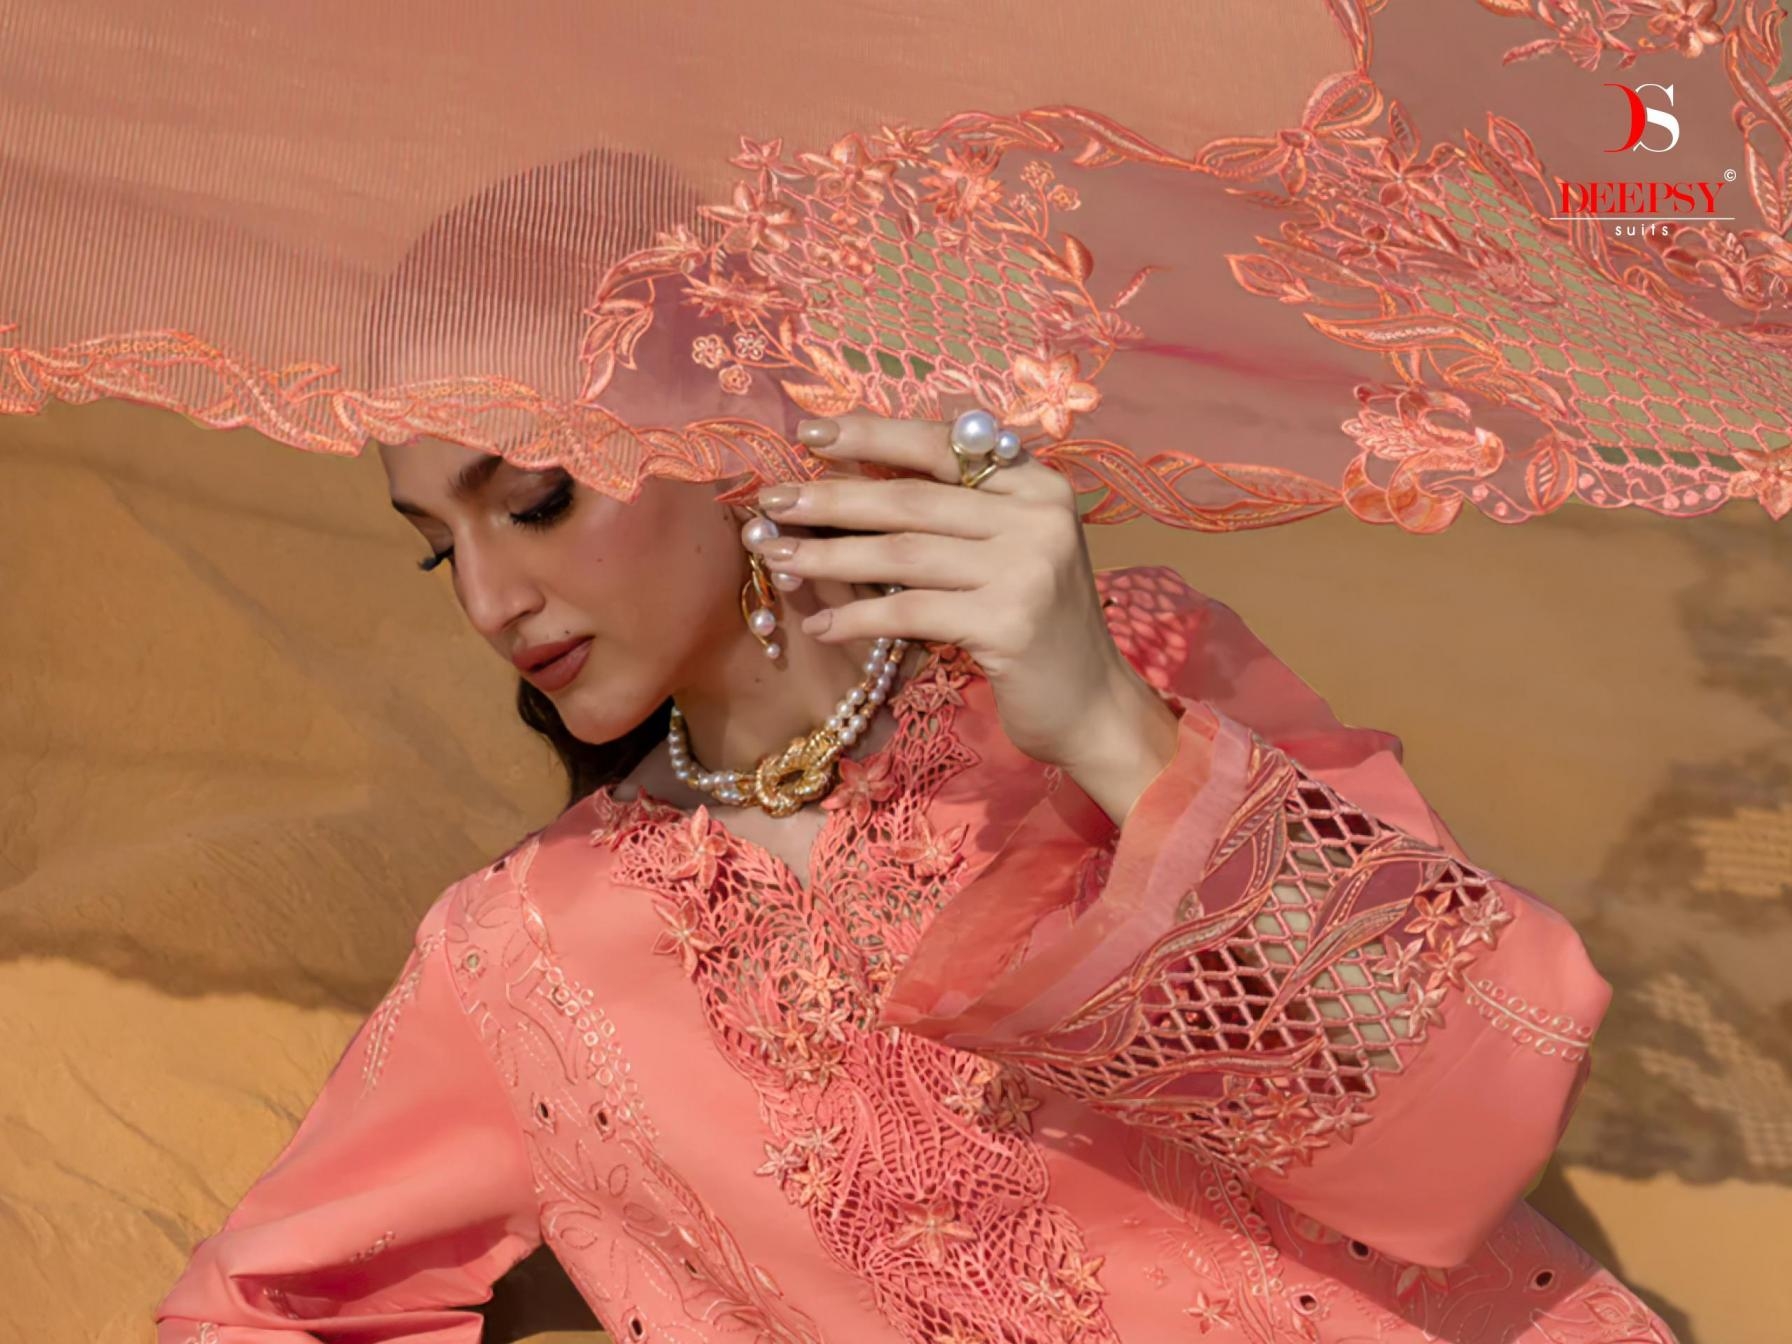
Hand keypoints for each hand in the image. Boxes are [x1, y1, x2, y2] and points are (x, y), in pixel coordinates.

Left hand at [746, 411, 1181, 822]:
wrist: (1092, 705)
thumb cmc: (1036, 626)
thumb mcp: (1011, 550)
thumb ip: (960, 512)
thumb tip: (850, 483)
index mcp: (1037, 483)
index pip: (942, 444)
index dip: (873, 435)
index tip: (811, 434)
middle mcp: (1037, 515)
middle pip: (912, 497)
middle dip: (832, 497)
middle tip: (771, 502)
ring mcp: (1026, 568)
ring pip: (903, 552)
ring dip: (831, 555)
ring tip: (780, 557)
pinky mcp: (1008, 623)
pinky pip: (911, 611)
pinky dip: (859, 617)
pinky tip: (822, 625)